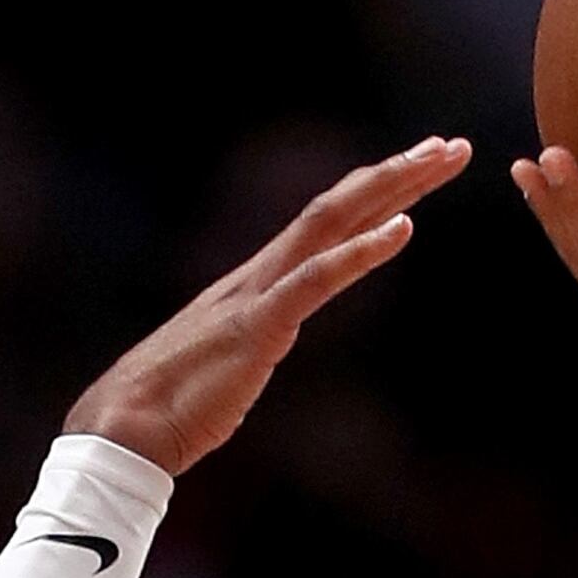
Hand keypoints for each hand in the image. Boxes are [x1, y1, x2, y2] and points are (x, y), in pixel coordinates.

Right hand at [65, 136, 472, 473]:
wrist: (126, 430)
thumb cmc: (175, 405)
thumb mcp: (233, 360)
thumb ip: (257, 334)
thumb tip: (268, 333)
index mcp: (260, 281)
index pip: (327, 224)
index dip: (377, 195)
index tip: (424, 171)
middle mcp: (262, 273)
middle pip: (338, 207)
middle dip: (398, 174)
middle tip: (451, 146)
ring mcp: (259, 294)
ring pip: (332, 223)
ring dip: (391, 189)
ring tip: (438, 161)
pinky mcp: (258, 327)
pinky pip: (315, 280)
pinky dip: (359, 252)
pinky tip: (402, 230)